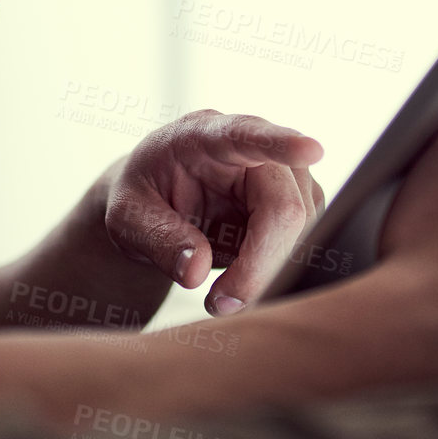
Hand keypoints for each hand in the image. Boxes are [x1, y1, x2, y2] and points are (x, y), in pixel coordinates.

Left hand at [102, 111, 325, 315]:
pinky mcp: (297, 202)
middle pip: (284, 205)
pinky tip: (241, 279)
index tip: (311, 150)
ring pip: (302, 229)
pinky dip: (274, 271)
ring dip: (267, 272)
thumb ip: (157, 239)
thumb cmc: (142, 199)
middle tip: (220, 304)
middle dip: (260, 264)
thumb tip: (196, 271)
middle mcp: (252, 150)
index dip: (279, 143)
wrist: (156, 204)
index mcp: (204, 136)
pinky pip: (303, 241)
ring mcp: (281, 175)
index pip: (245, 134)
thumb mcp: (126, 218)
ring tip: (221, 295)